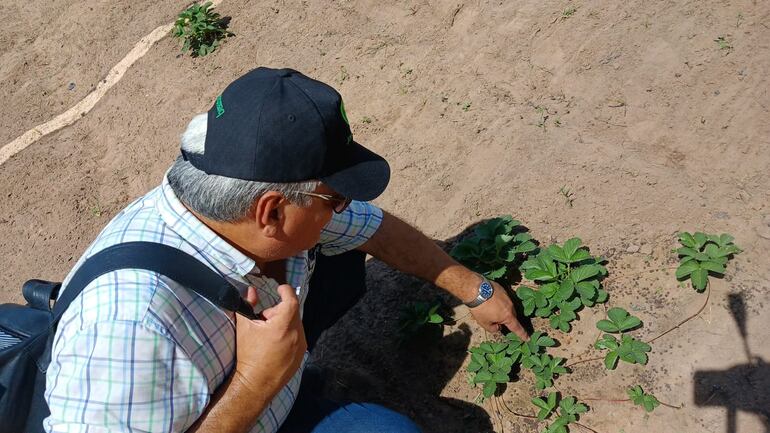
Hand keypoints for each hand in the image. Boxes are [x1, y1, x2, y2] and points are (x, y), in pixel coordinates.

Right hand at [232, 284, 306, 399]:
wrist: (255, 383)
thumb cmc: (248, 354)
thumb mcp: (244, 327)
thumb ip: (247, 305)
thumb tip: (251, 291)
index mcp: (284, 324)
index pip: (291, 299)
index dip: (285, 291)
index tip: (279, 289)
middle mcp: (297, 334)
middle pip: (292, 312)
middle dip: (279, 311)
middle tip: (264, 319)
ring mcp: (302, 345)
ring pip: (296, 324)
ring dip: (284, 323)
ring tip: (268, 334)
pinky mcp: (302, 355)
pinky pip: (298, 337)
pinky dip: (289, 335)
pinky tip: (275, 344)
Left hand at [469, 280, 528, 339]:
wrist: (475, 289)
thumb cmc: (480, 308)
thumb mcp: (484, 323)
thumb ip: (493, 329)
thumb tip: (498, 327)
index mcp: (507, 316)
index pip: (517, 328)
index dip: (522, 334)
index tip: (528, 338)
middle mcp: (510, 305)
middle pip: (512, 316)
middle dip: (507, 320)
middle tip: (496, 322)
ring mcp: (507, 296)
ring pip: (508, 307)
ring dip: (502, 310)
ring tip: (489, 309)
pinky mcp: (502, 289)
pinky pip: (503, 299)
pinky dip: (499, 302)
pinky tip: (489, 301)